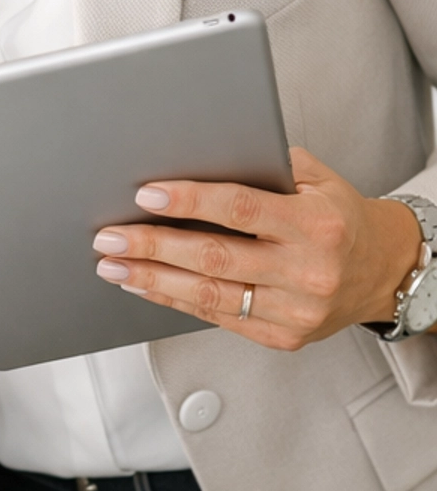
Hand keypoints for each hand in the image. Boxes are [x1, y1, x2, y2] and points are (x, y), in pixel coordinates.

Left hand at [90, 147, 424, 351]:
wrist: (381, 272)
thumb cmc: (339, 218)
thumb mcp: (317, 180)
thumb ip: (266, 166)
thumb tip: (198, 154)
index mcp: (315, 225)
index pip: (241, 209)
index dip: (190, 201)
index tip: (147, 194)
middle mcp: (307, 271)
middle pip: (214, 258)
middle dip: (153, 246)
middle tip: (110, 236)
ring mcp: (295, 310)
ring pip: (209, 295)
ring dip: (152, 279)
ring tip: (113, 265)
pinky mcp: (282, 337)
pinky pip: (217, 317)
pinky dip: (174, 300)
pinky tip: (145, 285)